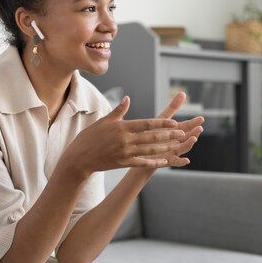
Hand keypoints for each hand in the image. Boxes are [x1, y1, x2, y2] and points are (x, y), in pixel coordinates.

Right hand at [62, 96, 185, 177]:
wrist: (79, 158)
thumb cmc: (89, 137)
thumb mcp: (103, 121)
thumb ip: (118, 111)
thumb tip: (127, 99)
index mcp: (121, 127)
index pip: (146, 124)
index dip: (161, 124)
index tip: (173, 122)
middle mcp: (125, 140)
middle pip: (151, 136)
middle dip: (168, 135)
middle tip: (182, 133)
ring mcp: (125, 152)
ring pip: (149, 149)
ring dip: (165, 147)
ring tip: (177, 145)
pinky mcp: (123, 163)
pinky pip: (142, 162)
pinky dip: (154, 162)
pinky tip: (164, 161)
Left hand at [140, 92, 203, 166]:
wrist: (140, 151)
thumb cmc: (152, 133)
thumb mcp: (161, 119)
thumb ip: (173, 108)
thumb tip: (183, 93)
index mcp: (176, 131)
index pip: (187, 126)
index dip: (194, 123)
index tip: (201, 119)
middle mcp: (177, 141)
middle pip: (187, 136)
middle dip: (194, 133)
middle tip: (199, 128)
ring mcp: (173, 151)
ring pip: (183, 148)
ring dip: (189, 144)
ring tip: (193, 139)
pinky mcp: (167, 160)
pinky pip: (175, 162)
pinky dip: (181, 162)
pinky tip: (186, 160)